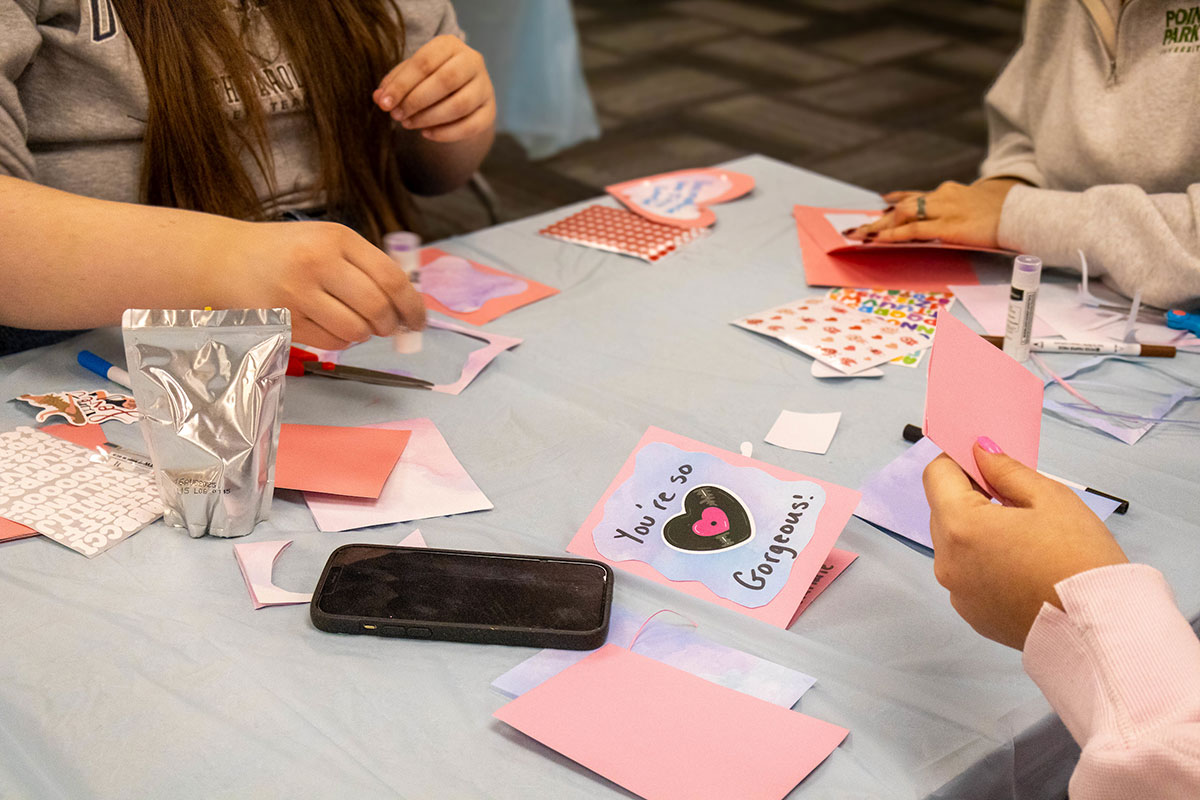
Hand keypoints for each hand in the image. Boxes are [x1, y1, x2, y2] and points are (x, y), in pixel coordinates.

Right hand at [217, 220, 425, 350]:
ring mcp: (297, 292)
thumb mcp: (326, 241)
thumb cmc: (286, 251)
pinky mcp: (281, 319)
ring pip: (354, 330)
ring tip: (356, 324)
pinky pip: (329, 342)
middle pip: (377, 307)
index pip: (391, 278)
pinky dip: (340, 341)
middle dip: (390, 325)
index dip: (413, 305)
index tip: (420, 320)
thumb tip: (407, 306)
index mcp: (337, 238)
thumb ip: (366, 267)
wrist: (225, 258)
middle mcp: (317, 262)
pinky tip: (331, 327)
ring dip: (363, 334)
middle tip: (388, 327)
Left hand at [372, 35, 495, 142]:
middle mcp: (473, 61)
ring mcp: (485, 87)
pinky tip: (426, 133)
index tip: (384, 103)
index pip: (425, 62)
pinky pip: (470, 127)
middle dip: (416, 101)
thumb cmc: (428, 78)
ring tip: (408, 124)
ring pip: (459, 106)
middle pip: (445, 81)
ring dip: (429, 118)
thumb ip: (394, 84)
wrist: (460, 90)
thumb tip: (379, 98)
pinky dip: (445, 134)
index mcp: (450, 44)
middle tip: (396, 116)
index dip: (402, 85)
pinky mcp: (489, 111)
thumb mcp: (410, 74)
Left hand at [845, 178, 1019, 248]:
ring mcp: (945, 210)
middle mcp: (943, 197)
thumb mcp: (978, 208)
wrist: (1022, 214)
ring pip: (904, 215)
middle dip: (880, 220)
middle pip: (904, 206)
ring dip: (880, 227)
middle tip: (858, 230)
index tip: (882, 204)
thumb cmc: (1003, 216)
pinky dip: (894, 235)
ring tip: (861, 236)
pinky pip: (914, 230)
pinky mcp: (948, 226)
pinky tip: (879, 240)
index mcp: (950, 193)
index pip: (916, 196)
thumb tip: (947, 226)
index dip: (896, 201)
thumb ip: (958, 213)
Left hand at [922, 439, 1128, 649]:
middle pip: (943, 510)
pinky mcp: (971, 614)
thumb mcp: (1050, 497)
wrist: (1100, 629)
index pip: (936, 475)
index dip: (958, 461)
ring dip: (977, 531)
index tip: (985, 461)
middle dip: (971, 497)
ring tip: (1023, 536)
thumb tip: (981, 451)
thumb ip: (1006, 469)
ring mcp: (956, 592)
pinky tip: (1021, 566)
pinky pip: (967, 574)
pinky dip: (984, 563)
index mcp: (960, 526)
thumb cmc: (1080, 559)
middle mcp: (946, 561)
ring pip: (954, 544)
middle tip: (1014, 499)